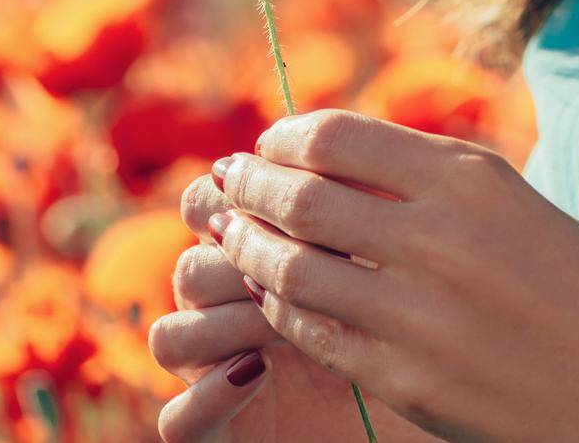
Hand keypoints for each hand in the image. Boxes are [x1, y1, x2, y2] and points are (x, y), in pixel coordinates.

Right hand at [165, 184, 427, 441]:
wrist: (404, 408)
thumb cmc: (399, 327)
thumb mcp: (383, 266)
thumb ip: (359, 214)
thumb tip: (362, 163)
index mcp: (249, 253)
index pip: (207, 203)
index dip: (242, 191)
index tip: (314, 191)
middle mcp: (223, 308)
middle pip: (188, 266)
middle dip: (238, 258)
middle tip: (307, 257)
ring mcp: (213, 371)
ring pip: (173, 336)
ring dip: (226, 322)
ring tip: (283, 323)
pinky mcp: (215, 432)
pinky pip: (177, 418)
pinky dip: (209, 395)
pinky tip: (258, 371)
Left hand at [193, 109, 578, 440]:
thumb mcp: (522, 207)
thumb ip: (444, 185)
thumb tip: (355, 163)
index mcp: (471, 178)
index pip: (341, 138)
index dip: (289, 136)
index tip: (270, 143)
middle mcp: (436, 235)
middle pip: (304, 196)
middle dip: (252, 186)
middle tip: (226, 183)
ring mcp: (416, 311)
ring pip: (294, 269)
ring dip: (251, 249)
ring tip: (232, 238)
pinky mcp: (405, 378)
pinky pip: (316, 335)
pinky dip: (282, 311)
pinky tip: (274, 300)